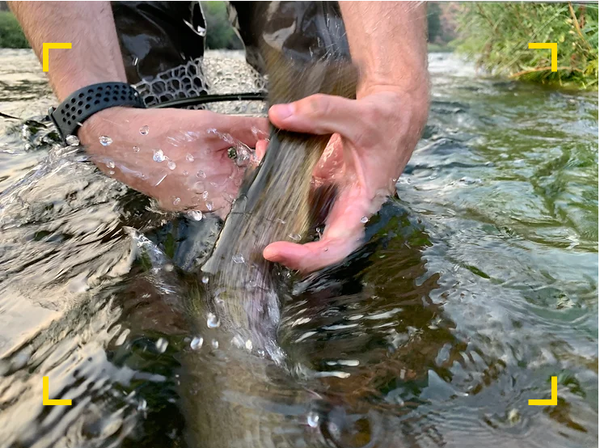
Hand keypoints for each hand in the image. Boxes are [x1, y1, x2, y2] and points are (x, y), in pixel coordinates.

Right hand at [78, 107, 268, 214]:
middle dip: (251, 170)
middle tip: (247, 147)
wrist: (118, 141)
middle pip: (245, 192)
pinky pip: (207, 194)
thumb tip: (273, 130)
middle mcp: (208, 207)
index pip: (260, 184)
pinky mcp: (182, 204)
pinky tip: (205, 162)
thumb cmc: (163, 132)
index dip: (265, 162)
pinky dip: (212, 179)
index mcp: (220, 190)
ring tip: (224, 154)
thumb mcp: (210, 124)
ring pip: (227, 193)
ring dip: (233, 175)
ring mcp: (194, 208)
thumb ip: (246, 129)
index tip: (260, 144)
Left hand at [262, 86, 428, 272]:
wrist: (398, 110)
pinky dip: (278, 178)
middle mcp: (347, 205)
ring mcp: (334, 194)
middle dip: (288, 248)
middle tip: (259, 245)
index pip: (338, 244)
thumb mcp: (360, 115)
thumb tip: (279, 116)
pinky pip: (298, 189)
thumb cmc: (390, 120)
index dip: (308, 256)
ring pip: (303, 216)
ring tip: (253, 186)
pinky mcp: (324, 180)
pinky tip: (264, 156)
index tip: (276, 251)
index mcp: (362, 201)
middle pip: (318, 242)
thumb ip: (321, 113)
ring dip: (275, 208)